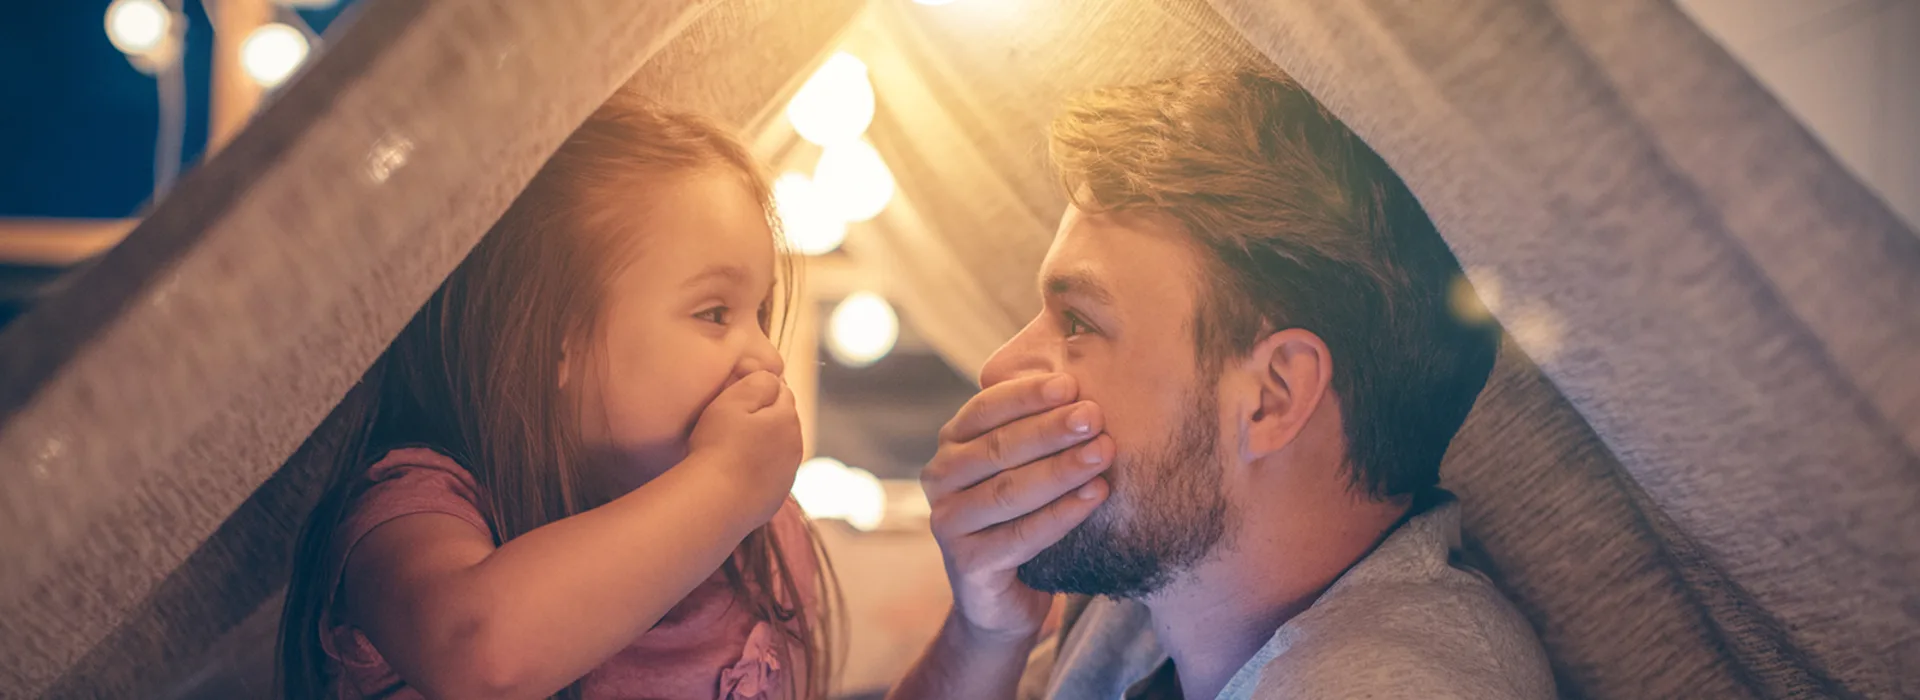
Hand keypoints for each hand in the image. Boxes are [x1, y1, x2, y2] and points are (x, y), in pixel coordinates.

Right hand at [687, 370, 803, 518]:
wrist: (715, 501)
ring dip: (762, 443)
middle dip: (763, 417)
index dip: (757, 391)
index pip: (780, 390)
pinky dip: (758, 469)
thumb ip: (758, 383)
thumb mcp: (733, 402)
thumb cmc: (718, 447)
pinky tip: (736, 472)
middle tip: (730, 424)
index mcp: (788, 418)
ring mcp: (788, 473)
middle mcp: (795, 445)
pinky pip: (770, 473)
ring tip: (731, 449)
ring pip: (777, 447)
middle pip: (781, 420)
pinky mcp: (776, 496)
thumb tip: (773, 378)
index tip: (734, 398)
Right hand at [921, 373, 1112, 642]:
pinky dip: (1062, 514)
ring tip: (1104, 452)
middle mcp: (940, 479)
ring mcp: (948, 523)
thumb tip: (1087, 383)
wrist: (1005, 599)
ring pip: (1009, 491)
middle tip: (1095, 415)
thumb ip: (1038, 430)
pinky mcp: (966, 564)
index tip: (1072, 384)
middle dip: (1050, 429)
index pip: (985, 409)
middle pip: (998, 448)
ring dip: (1061, 470)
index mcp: (952, 445)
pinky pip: (1021, 535)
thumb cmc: (1023, 517)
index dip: (1027, 395)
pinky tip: (1096, 495)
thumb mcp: (1023, 467)